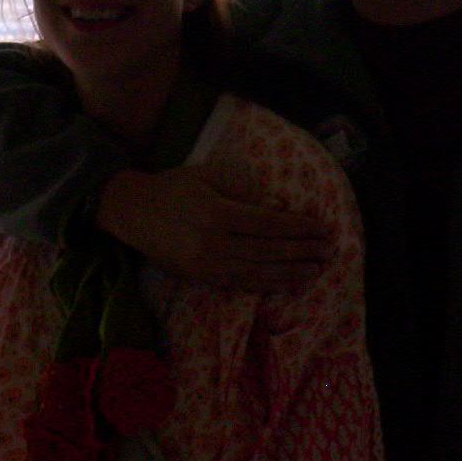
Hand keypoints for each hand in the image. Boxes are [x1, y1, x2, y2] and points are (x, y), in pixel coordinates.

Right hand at [99, 167, 333, 291]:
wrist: (132, 214)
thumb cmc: (173, 188)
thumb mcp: (207, 176)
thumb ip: (244, 191)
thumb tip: (280, 208)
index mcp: (216, 213)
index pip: (268, 224)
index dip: (299, 228)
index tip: (322, 228)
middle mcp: (213, 243)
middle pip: (268, 250)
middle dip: (303, 251)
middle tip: (329, 250)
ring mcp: (207, 266)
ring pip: (259, 272)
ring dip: (292, 272)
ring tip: (317, 270)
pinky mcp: (201, 279)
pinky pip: (241, 285)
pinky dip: (268, 285)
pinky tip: (287, 282)